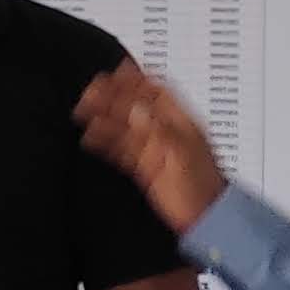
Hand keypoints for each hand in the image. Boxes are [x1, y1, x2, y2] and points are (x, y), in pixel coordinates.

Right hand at [74, 65, 226, 234]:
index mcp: (181, 123)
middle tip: (91, 89)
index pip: (158, 92)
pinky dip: (105, 140)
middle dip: (113, 95)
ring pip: (124, 126)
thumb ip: (159, 131)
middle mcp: (166, 132)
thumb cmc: (203, 189)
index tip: (117, 70)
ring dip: (104, 116)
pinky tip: (91, 136)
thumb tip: (137, 110)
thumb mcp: (182, 155)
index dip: (138, 78)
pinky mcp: (145, 167)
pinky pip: (121, 148)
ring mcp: (155, 149)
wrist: (205, 219)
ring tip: (84, 109)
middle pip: (136, 106)